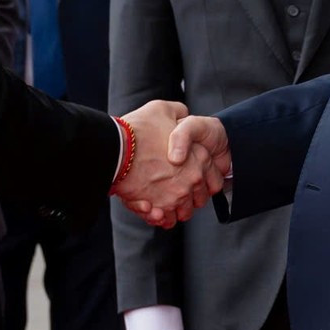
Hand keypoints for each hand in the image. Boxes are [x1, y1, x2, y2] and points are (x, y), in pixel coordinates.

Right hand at [112, 101, 223, 227]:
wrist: (115, 149)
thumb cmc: (138, 130)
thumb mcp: (163, 109)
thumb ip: (178, 113)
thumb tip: (182, 115)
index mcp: (199, 156)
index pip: (214, 178)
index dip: (205, 179)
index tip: (194, 178)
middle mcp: (192, 179)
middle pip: (200, 198)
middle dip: (190, 196)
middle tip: (176, 189)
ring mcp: (177, 195)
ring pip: (183, 211)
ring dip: (175, 208)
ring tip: (163, 200)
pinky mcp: (159, 208)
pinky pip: (165, 219)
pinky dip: (160, 217)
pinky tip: (153, 208)